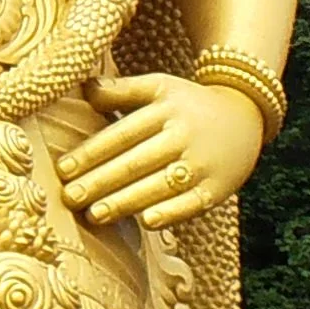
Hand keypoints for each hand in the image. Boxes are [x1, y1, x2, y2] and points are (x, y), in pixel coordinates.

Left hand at [59, 73, 264, 228]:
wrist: (247, 115)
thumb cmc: (188, 103)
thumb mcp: (159, 85)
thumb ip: (121, 89)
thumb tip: (83, 89)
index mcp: (163, 110)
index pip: (121, 134)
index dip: (91, 152)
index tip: (62, 169)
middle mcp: (182, 137)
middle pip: (136, 162)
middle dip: (100, 182)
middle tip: (69, 198)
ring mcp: (202, 164)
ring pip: (159, 185)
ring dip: (126, 202)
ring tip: (94, 215)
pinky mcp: (219, 188)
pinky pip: (194, 203)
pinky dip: (172, 213)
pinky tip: (147, 223)